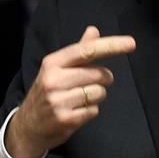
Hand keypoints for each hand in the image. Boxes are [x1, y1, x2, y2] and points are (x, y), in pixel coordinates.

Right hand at [6, 26, 135, 157]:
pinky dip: (90, 111)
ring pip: (99, 93)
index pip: (87, 50)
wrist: (27, 126)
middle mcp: (54, 80)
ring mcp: (59, 101)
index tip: (131, 43)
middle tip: (89, 84)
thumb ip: (78, 51)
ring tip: (79, 100)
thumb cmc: (46, 93)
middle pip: (98, 74)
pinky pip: (94, 111)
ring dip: (96, 97)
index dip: (111, 46)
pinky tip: (76, 111)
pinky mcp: (66, 119)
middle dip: (103, 79)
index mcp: (52, 63)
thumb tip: (94, 30)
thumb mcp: (56, 69)